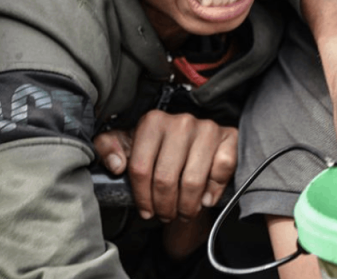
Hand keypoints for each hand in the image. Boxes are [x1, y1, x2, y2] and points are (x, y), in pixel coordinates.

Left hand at [93, 110, 236, 223]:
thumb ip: (107, 149)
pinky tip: (204, 199)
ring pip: (192, 180)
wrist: (191, 145)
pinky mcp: (229, 138)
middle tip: (165, 215)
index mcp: (153, 121)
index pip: (140, 168)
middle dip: (164, 206)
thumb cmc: (156, 149)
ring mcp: (207, 129)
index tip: (146, 211)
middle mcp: (181, 121)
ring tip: (182, 212)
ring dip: (186, 206)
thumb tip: (117, 165)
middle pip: (166, 178)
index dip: (141, 197)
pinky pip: (221, 171)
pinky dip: (212, 191)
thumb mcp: (126, 145)